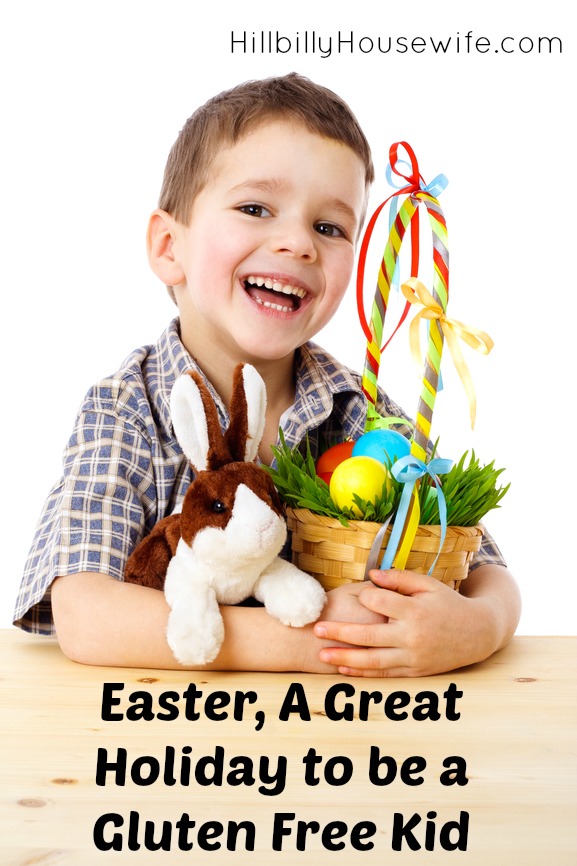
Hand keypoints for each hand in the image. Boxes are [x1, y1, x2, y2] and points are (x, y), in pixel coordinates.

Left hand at [313, 569, 500, 676]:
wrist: (477, 634)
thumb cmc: (448, 604)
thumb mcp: (428, 585)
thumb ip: (399, 578)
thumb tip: (370, 576)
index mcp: (415, 611)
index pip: (378, 603)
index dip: (365, 596)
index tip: (358, 594)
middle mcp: (412, 636)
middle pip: (368, 635)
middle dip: (339, 633)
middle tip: (316, 629)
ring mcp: (413, 657)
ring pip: (372, 661)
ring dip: (345, 658)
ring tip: (322, 654)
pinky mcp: (415, 672)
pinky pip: (384, 674)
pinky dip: (363, 673)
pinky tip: (344, 669)